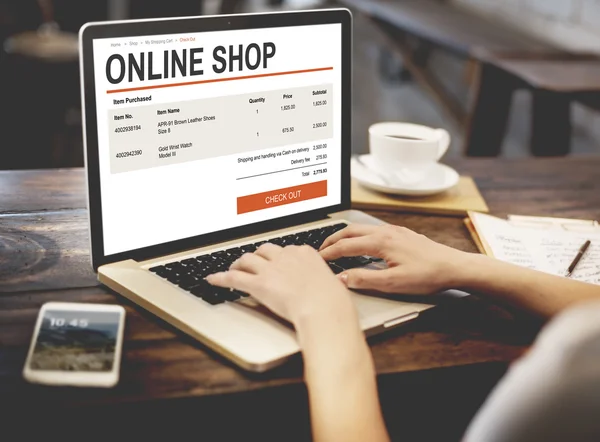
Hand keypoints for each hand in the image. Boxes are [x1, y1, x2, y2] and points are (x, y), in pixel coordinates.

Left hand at [206, 243, 356, 327]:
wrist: (324, 308)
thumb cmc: (332, 301)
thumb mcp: (332, 283)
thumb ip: (322, 280)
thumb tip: (325, 287)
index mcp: (305, 253)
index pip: (287, 249)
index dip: (278, 256)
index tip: (276, 261)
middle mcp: (286, 257)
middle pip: (264, 250)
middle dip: (257, 255)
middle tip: (253, 262)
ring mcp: (271, 269)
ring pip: (248, 259)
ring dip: (238, 263)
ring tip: (234, 267)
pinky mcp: (259, 284)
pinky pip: (234, 278)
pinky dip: (220, 278)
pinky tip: (213, 279)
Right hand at [320, 224, 472, 294]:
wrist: (454, 267)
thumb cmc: (427, 275)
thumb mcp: (393, 283)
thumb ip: (364, 279)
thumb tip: (341, 278)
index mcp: (381, 242)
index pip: (346, 246)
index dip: (329, 253)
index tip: (318, 260)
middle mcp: (386, 232)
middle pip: (350, 231)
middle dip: (332, 239)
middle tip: (320, 249)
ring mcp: (395, 230)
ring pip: (362, 228)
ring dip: (345, 235)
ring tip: (336, 245)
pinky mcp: (402, 233)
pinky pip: (373, 230)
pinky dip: (359, 235)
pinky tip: (362, 244)